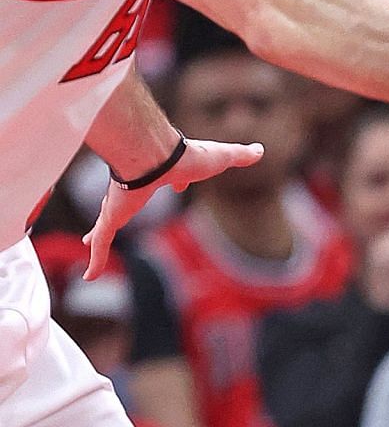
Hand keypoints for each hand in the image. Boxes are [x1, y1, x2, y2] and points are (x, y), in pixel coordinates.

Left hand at [85, 139, 264, 278]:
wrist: (157, 155)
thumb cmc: (190, 156)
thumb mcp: (224, 157)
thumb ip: (241, 156)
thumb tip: (261, 149)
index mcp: (164, 173)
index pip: (170, 177)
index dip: (178, 180)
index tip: (180, 184)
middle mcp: (138, 189)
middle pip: (132, 199)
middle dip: (124, 207)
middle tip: (116, 213)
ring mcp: (122, 204)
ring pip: (107, 222)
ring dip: (99, 234)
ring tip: (90, 243)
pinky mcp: (112, 217)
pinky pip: (102, 242)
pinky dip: (96, 259)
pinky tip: (89, 276)